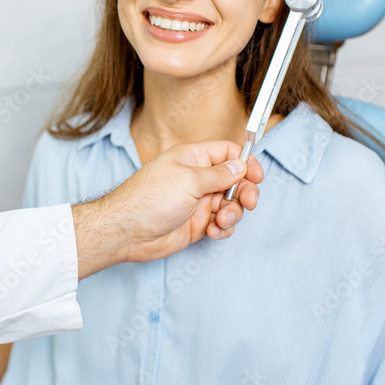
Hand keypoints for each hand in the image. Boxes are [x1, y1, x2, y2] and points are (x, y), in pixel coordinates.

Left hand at [71, 140, 262, 277]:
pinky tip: (213, 231)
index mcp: (193, 159)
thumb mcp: (189, 180)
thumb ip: (219, 174)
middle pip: (234, 181)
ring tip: (221, 221)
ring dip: (233, 213)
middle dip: (245, 192)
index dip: (245, 162)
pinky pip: (221, 224)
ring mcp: (197, 202)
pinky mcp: (196, 224)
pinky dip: (223, 229)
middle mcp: (196, 178)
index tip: (257, 176)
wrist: (127, 232)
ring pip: (230, 205)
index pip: (227, 153)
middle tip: (249, 202)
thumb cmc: (149, 199)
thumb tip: (240, 166)